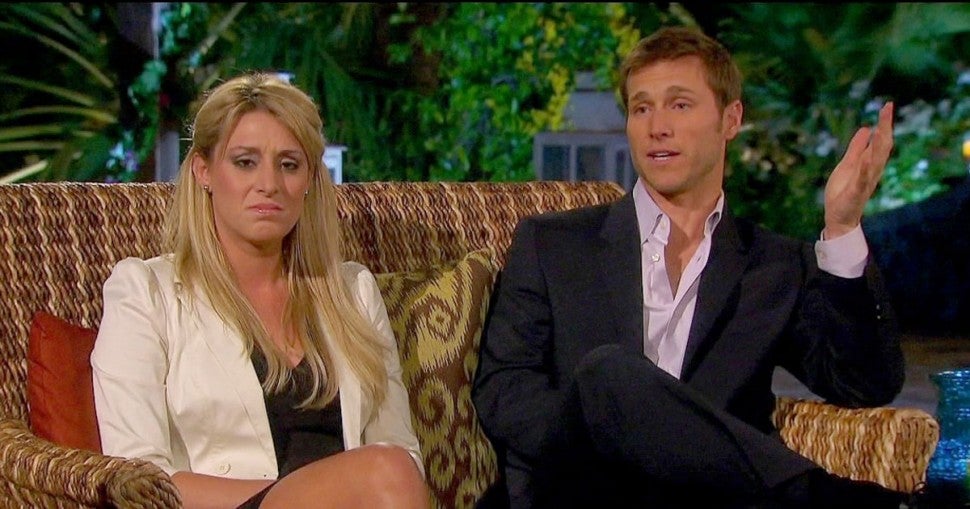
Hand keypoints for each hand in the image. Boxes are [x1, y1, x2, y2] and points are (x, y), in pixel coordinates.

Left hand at [822, 102, 893, 238]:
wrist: (838, 216)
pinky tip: (867, 159)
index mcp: (870, 163)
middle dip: (885, 127)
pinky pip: (862, 180)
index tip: (887, 105)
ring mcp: (865, 181)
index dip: (884, 123)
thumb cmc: (843, 191)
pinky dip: (865, 169)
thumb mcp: (847, 164)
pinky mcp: (856, 192)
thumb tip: (866, 128)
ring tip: (881, 126)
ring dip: (879, 144)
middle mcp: (872, 170)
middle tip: (887, 108)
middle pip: (882, 146)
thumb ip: (857, 148)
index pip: (880, 140)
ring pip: (876, 160)